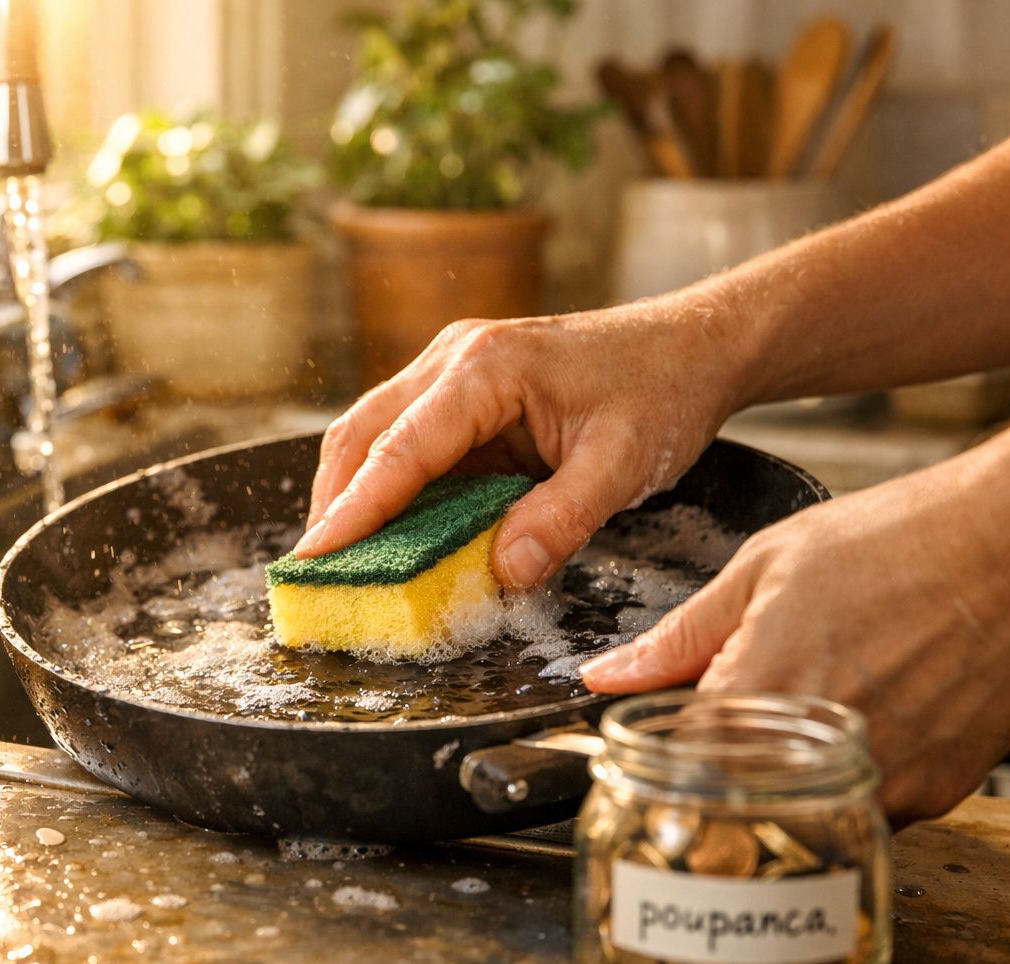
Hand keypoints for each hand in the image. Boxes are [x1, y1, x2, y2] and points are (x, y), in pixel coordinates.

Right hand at [296, 299, 747, 587]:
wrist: (693, 345)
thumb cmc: (663, 390)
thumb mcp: (624, 465)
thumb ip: (562, 520)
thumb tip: (501, 572)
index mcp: (487, 367)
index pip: (401, 447)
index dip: (356, 508)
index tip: (318, 557)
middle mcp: (455, 358)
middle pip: (362, 432)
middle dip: (334, 502)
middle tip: (316, 570)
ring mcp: (453, 369)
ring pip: (374, 433)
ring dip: (353, 493)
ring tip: (340, 558)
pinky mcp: (463, 392)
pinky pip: (409, 441)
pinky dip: (389, 486)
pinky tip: (388, 531)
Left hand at [580, 437, 1009, 826]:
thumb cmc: (895, 541)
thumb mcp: (762, 569)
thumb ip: (678, 637)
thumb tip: (606, 674)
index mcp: (762, 693)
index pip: (676, 762)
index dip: (664, 745)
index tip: (667, 725)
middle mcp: (822, 754)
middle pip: (736, 793)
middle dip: (720, 762)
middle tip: (736, 711)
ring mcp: (886, 780)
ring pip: (801, 809)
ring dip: (784, 773)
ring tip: (807, 701)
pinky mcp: (936, 792)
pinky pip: (865, 808)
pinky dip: (843, 777)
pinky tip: (857, 716)